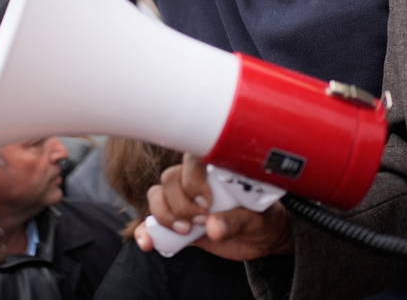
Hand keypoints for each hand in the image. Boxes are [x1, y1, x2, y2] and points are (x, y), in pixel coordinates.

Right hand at [136, 153, 292, 260]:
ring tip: (186, 231)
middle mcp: (194, 181)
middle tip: (203, 220)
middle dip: (181, 203)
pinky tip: (147, 244)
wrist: (261, 239)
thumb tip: (212, 228)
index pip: (191, 162)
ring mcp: (182, 202)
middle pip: (169, 180)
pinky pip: (152, 224)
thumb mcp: (255, 219)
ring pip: (157, 197)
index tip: (208, 202)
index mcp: (214, 170)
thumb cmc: (261, 219)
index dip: (193, 181)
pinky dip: (146, 232)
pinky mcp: (176, 223)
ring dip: (165, 216)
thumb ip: (234, 221)